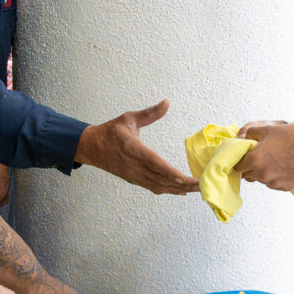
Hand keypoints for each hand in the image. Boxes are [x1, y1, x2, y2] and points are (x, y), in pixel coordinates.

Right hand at [73, 101, 195, 194]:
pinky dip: (169, 190)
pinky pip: (154, 187)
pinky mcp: (134, 180)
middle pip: (161, 179)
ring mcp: (134, 176)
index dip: (170, 172)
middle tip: (201, 185)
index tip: (184, 178)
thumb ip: (149, 113)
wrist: (91, 148)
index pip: (155, 163)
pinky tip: (181, 190)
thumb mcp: (129, 118)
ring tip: (196, 189)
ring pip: (159, 186)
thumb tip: (166, 103)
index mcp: (133, 149)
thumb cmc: (110, 132)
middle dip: (182, 183)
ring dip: (178, 189)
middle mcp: (134, 166)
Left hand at [235, 119, 293, 190]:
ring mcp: (274, 182)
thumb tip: (240, 138)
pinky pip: (273, 183)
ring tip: (275, 160)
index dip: (241, 161)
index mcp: (255, 160)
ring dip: (263, 172)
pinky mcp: (284, 187)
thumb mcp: (266, 130)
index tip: (245, 158)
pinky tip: (283, 166)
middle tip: (262, 157)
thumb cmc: (290, 135)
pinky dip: (275, 177)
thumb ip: (248, 134)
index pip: (238, 167)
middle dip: (251, 167)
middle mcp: (262, 174)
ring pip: (261, 179)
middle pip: (248, 175)